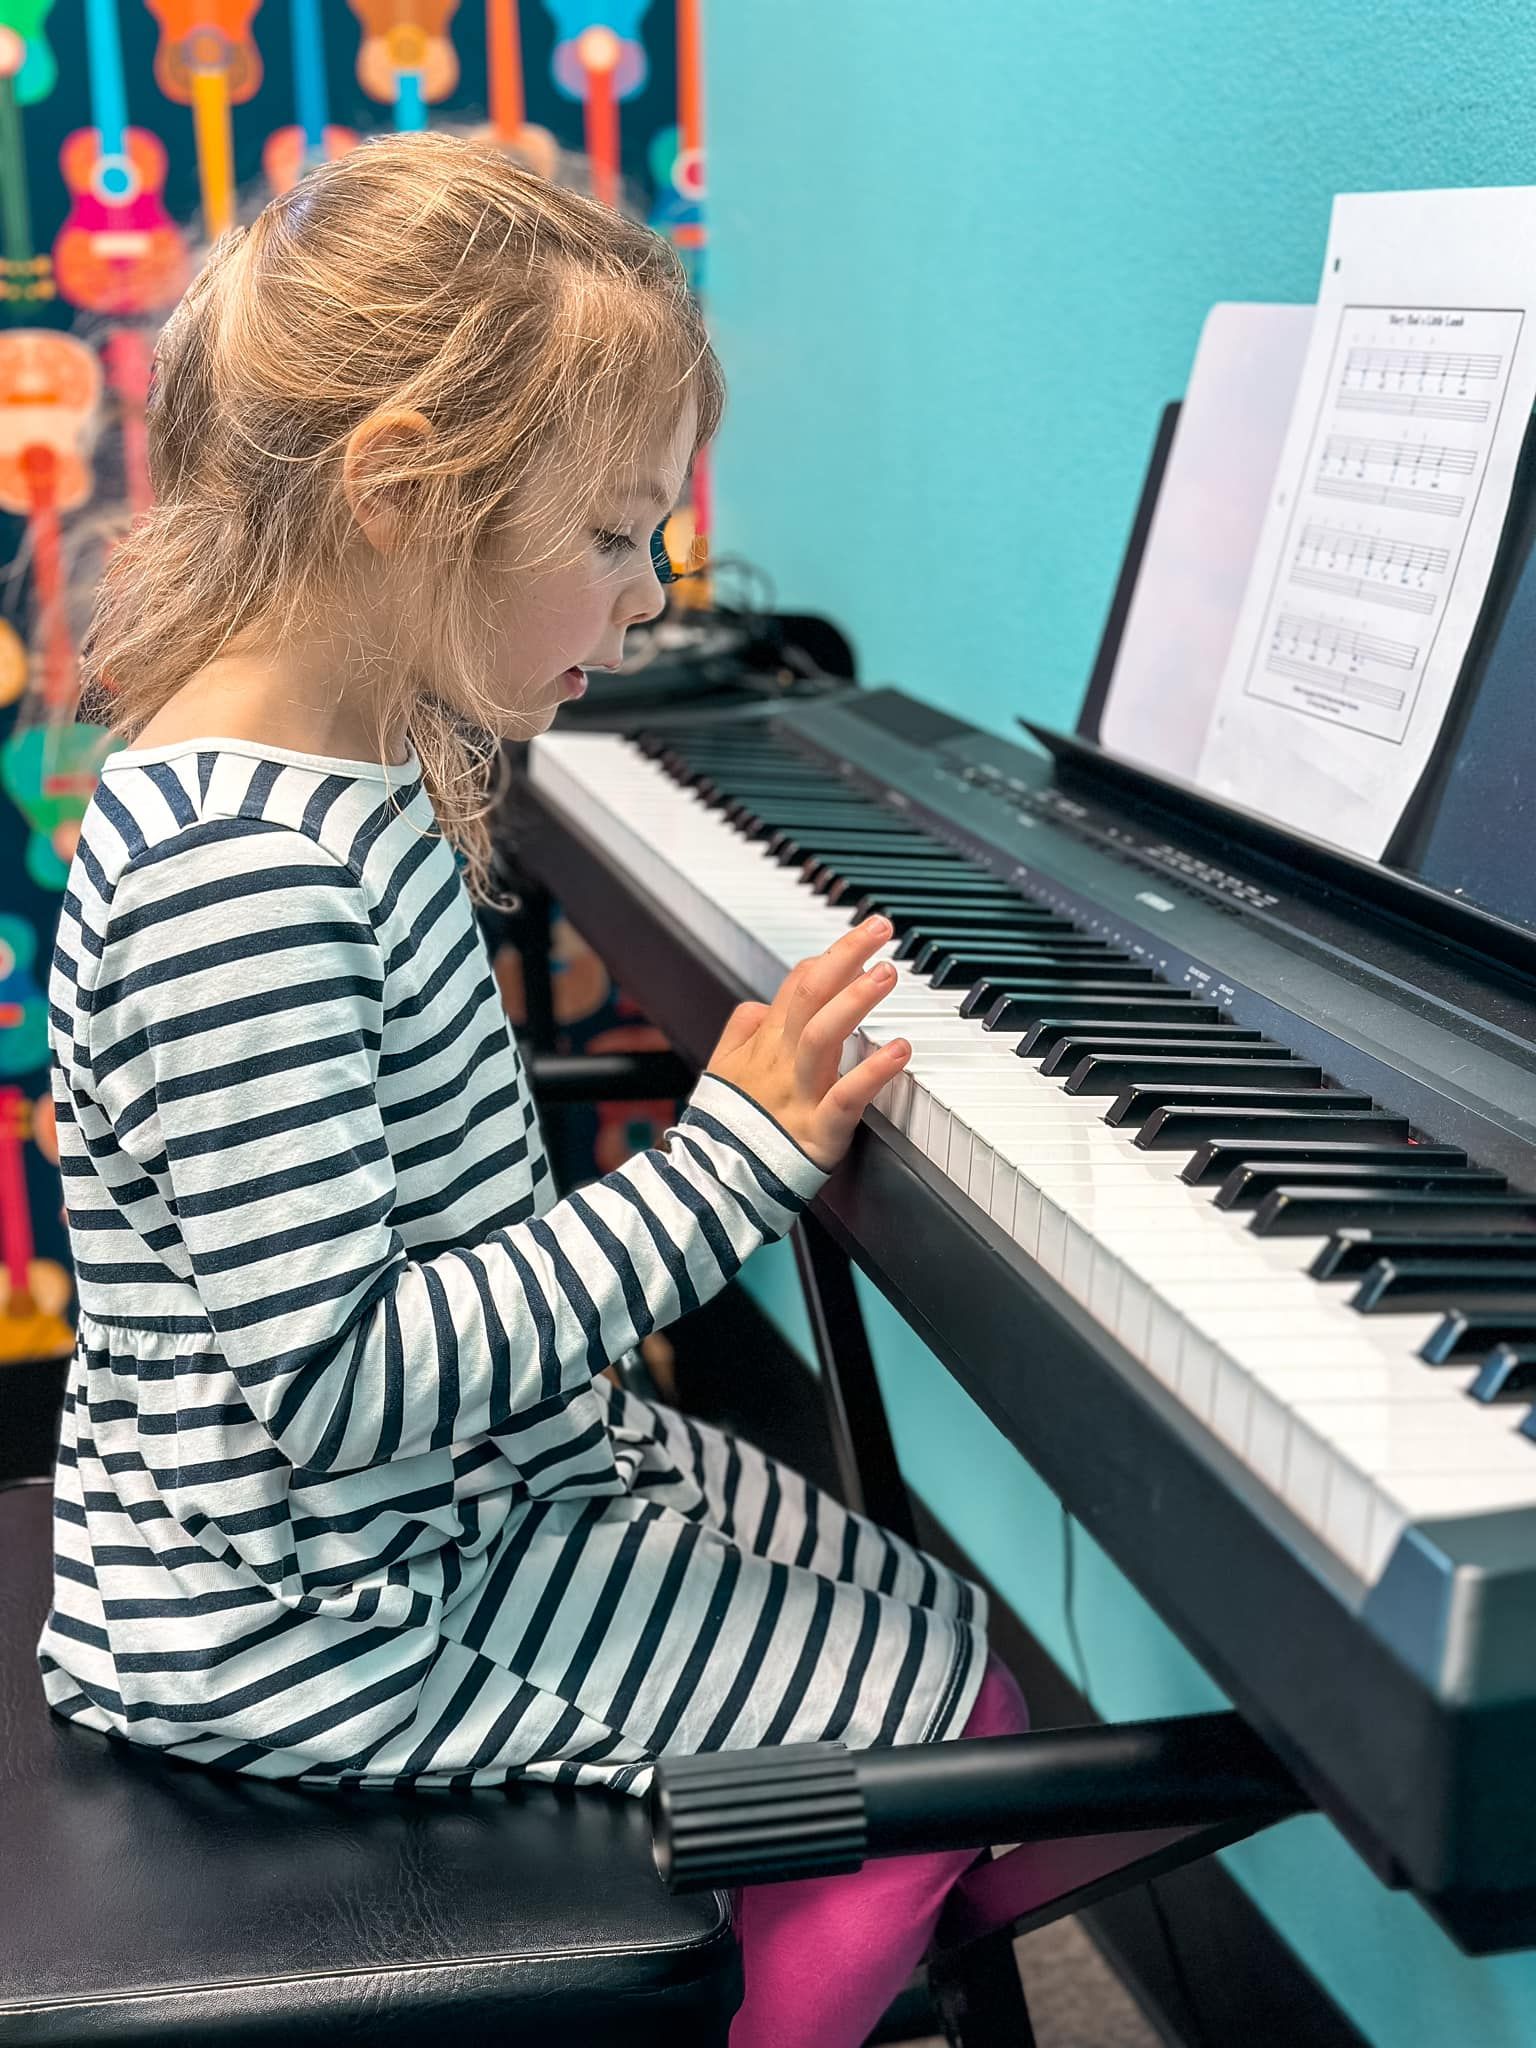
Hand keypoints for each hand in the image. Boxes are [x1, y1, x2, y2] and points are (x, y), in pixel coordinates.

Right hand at [705, 916, 910, 1170]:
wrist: (716, 1182)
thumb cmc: (727, 1128)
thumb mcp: (722, 1071)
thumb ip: (741, 1032)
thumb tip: (759, 1003)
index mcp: (765, 1046)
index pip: (796, 986)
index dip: (830, 957)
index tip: (862, 937)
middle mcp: (782, 1062)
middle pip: (809, 996)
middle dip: (845, 956)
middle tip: (880, 928)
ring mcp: (799, 1094)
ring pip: (822, 1036)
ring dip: (855, 1001)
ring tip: (886, 973)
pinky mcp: (818, 1130)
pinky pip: (845, 1097)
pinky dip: (872, 1072)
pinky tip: (900, 1050)